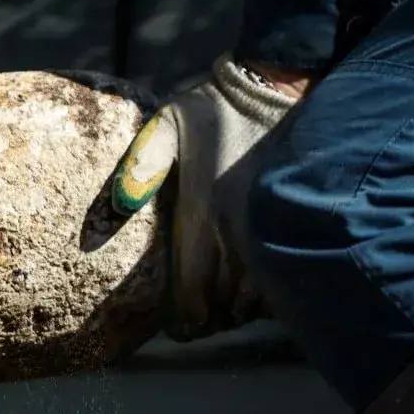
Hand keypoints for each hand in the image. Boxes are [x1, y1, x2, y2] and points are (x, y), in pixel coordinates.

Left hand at [111, 54, 309, 337]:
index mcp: (203, 211)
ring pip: (258, 294)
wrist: (275, 85)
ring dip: (241, 309)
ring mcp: (270, 226)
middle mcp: (238, 228)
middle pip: (225, 301)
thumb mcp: (165, 123)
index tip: (179, 328)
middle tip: (200, 325)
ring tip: (226, 313)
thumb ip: (141, 164)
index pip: (194, 287)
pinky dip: (271, 291)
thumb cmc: (211, 108)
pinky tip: (258, 290)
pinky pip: (285, 274)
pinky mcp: (296, 219)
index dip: (186, 317)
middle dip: (213, 318)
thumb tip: (118, 204)